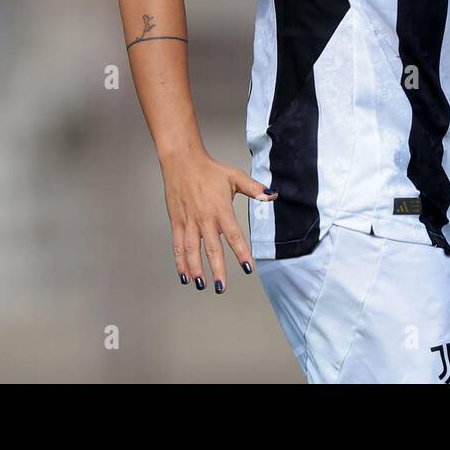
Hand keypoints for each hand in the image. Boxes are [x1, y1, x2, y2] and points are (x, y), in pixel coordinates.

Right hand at [160, 146, 276, 292]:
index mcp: (221, 210)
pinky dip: (180, 261)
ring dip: (196, 268)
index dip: (241, 252)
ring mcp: (189, 222)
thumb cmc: (210, 170)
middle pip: (212, 248)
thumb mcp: (235, 177)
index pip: (233, 235)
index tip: (247, 268)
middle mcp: (204, 219)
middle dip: (217, 269)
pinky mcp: (177, 222)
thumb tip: (272, 194)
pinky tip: (184, 275)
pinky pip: (178, 245)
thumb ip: (254, 188)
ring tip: (201, 285)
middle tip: (222, 287)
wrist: (182, 161)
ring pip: (191, 250)